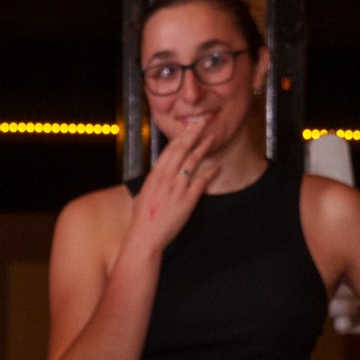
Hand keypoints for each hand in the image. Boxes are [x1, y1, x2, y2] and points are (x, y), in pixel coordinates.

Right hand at [124, 102, 237, 257]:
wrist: (145, 237)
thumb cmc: (142, 219)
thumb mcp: (143, 195)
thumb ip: (153, 183)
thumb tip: (158, 175)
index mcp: (154, 176)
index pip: (169, 151)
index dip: (180, 137)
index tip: (187, 127)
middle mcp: (166, 178)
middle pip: (181, 150)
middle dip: (192, 134)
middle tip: (202, 123)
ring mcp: (177, 188)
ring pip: (192, 162)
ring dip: (203, 148)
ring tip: (211, 137)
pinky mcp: (187, 200)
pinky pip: (201, 182)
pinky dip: (210, 173)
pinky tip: (217, 166)